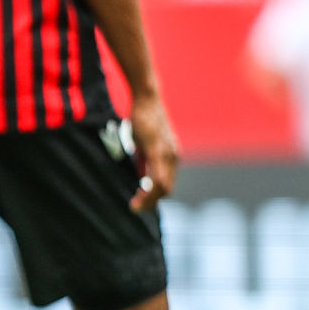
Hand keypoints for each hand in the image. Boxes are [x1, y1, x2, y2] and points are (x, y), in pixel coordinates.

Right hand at [128, 93, 178, 212]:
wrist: (147, 100)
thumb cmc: (143, 121)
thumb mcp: (144, 145)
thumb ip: (144, 162)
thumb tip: (141, 178)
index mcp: (171, 156)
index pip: (167, 184)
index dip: (154, 198)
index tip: (139, 204)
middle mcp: (173, 157)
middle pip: (167, 189)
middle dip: (151, 202)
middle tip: (135, 208)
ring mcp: (167, 154)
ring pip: (163, 187)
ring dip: (149, 200)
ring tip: (135, 206)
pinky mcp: (157, 150)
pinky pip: (157, 177)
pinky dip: (148, 191)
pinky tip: (137, 197)